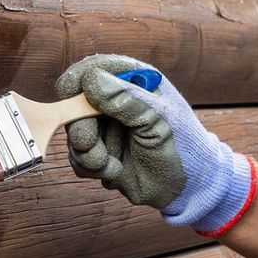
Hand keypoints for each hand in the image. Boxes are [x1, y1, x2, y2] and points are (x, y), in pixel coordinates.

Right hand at [53, 54, 255, 234]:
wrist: (187, 187)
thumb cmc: (182, 146)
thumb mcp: (158, 120)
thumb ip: (125, 100)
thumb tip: (90, 80)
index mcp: (131, 81)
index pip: (90, 70)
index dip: (74, 84)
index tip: (70, 102)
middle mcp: (113, 101)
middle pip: (73, 107)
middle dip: (82, 132)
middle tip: (92, 149)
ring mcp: (104, 127)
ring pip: (73, 136)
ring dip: (90, 155)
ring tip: (115, 166)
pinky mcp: (99, 152)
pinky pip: (78, 158)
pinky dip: (93, 169)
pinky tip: (116, 171)